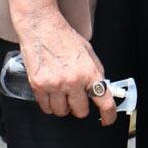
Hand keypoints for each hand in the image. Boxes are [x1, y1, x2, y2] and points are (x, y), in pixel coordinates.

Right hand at [13, 6, 115, 123]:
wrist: (42, 27)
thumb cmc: (65, 37)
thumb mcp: (89, 53)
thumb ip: (96, 73)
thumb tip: (103, 90)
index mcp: (89, 72)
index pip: (104, 101)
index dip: (108, 115)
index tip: (107, 120)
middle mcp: (73, 81)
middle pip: (80, 112)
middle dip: (80, 107)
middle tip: (77, 98)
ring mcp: (54, 85)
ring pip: (61, 112)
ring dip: (63, 106)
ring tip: (62, 93)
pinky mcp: (38, 86)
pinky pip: (46, 107)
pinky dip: (49, 104)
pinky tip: (51, 93)